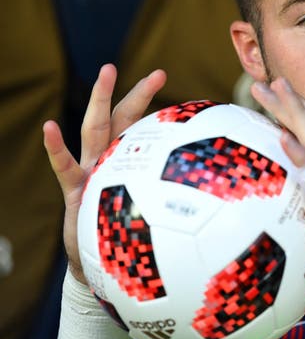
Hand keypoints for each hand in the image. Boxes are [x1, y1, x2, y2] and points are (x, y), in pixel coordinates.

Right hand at [43, 64, 166, 284]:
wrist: (101, 265)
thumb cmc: (132, 234)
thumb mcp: (157, 212)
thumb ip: (178, 198)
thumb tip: (219, 188)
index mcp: (129, 160)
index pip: (144, 124)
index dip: (155, 103)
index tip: (170, 79)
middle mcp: (110, 159)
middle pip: (123, 118)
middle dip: (137, 94)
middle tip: (158, 73)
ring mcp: (90, 170)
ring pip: (95, 128)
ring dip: (101, 100)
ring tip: (108, 73)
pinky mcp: (74, 190)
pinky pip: (64, 165)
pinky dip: (56, 148)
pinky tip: (50, 127)